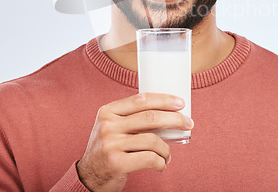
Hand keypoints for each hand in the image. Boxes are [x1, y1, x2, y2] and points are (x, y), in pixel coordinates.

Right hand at [77, 93, 193, 190]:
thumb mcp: (111, 126)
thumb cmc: (107, 149)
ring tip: (167, 154)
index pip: (141, 100)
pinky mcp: (116, 163)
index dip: (164, 100)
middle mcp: (108, 125)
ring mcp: (111, 144)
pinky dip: (160, 162)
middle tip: (189, 123)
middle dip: (175, 119)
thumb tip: (166, 111)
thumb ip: (129, 117)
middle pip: (150, 117)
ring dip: (166, 148)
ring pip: (152, 140)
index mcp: (108, 111)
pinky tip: (161, 165)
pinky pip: (149, 159)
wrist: (88, 177)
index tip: (180, 103)